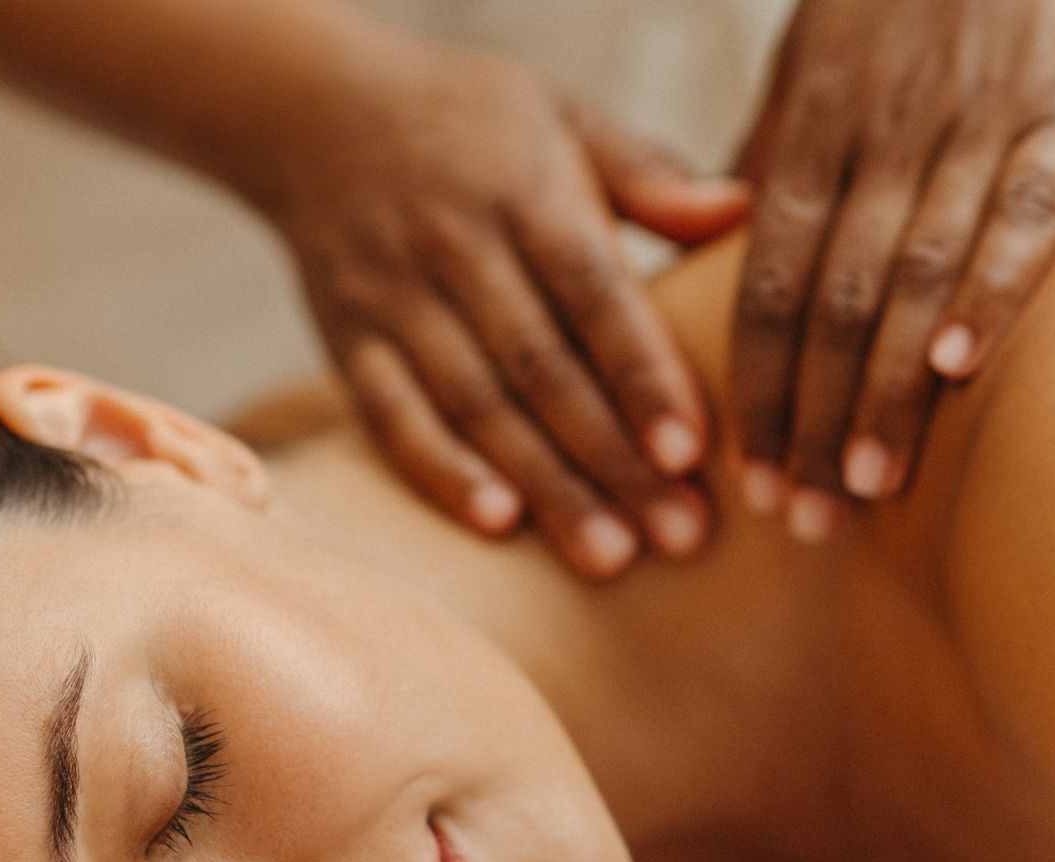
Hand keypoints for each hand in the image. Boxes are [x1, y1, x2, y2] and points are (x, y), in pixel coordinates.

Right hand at [236, 28, 748, 578]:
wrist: (310, 112)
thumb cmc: (471, 123)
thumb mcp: (563, 116)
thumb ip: (648, 173)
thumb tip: (744, 212)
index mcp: (524, 188)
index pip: (593, 292)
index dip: (641, 373)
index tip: (692, 451)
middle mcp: (454, 246)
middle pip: (541, 366)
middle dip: (613, 459)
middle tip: (679, 536)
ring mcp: (393, 298)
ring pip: (475, 405)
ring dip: (544, 485)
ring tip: (609, 555)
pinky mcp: (346, 342)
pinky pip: (390, 416)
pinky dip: (441, 472)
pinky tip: (497, 524)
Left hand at [731, 0, 1054, 535]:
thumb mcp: (816, 65)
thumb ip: (772, 167)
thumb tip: (707, 261)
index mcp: (814, 128)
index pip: (767, 282)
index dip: (756, 387)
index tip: (749, 480)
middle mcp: (885, 131)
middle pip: (831, 298)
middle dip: (809, 417)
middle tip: (801, 520)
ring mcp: (979, 119)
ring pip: (915, 270)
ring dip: (884, 387)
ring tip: (866, 487)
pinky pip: (1027, 211)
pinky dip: (994, 289)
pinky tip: (962, 372)